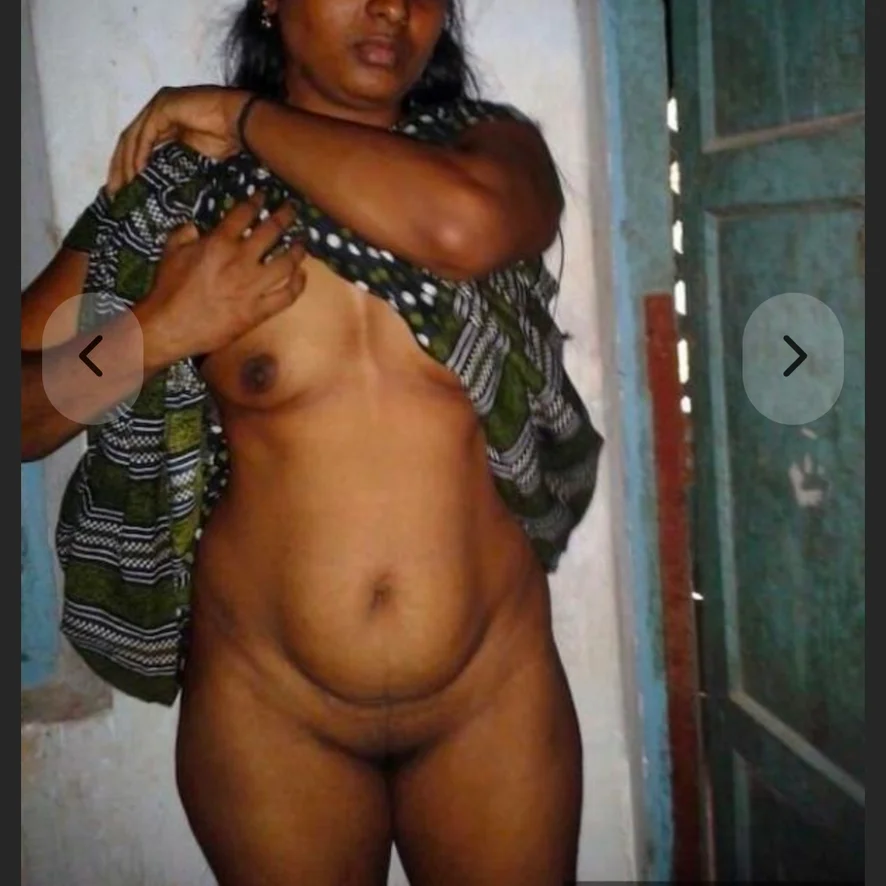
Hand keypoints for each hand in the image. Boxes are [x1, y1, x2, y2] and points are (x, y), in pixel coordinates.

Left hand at [107, 85, 250, 195]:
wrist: (241, 123)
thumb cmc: (226, 140)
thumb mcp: (193, 156)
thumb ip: (174, 162)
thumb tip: (163, 184)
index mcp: (164, 120)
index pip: (137, 143)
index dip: (127, 166)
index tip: (123, 190)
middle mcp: (157, 110)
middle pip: (128, 141)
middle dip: (119, 168)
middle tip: (114, 193)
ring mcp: (158, 106)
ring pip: (132, 138)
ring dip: (125, 164)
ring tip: (124, 187)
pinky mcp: (163, 108)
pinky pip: (145, 135)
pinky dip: (139, 155)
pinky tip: (137, 173)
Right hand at [137, 196, 306, 364]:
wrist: (172, 326)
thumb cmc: (169, 290)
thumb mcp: (170, 253)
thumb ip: (183, 234)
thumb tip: (194, 226)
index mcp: (219, 243)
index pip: (244, 214)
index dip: (257, 201)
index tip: (264, 196)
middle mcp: (241, 260)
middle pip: (272, 231)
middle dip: (285, 216)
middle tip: (291, 210)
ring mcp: (253, 286)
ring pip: (287, 263)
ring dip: (297, 251)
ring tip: (302, 244)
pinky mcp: (259, 310)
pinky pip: (287, 295)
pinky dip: (298, 284)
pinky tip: (301, 276)